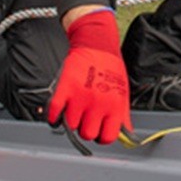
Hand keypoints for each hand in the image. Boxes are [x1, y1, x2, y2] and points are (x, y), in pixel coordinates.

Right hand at [47, 9, 131, 143]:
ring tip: (74, 110)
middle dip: (85, 128)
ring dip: (71, 120)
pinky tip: (56, 115)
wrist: (96, 43)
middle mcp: (98, 104)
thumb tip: (127, 133)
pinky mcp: (66, 87)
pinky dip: (54, 116)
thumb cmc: (111, 66)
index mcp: (114, 106)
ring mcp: (80, 96)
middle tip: (85, 118)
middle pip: (87, 134)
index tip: (98, 130)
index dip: (102, 136)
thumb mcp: (123, 91)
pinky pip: (56, 111)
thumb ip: (123, 114)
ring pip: (72, 125)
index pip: (108, 137)